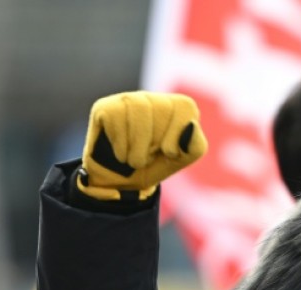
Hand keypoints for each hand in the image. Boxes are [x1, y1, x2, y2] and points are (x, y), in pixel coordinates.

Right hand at [79, 91, 207, 199]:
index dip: (176, 136)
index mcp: (178, 106)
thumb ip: (196, 145)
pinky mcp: (105, 107)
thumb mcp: (182, 159)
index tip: (168, 151)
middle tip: (148, 156)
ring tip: (135, 159)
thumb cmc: (155, 165)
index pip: (184, 107)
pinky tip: (120, 152)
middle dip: (155, 144)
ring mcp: (128, 99)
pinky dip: (121, 146)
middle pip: (161, 110)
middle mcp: (153, 97)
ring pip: (139, 113)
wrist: (122, 182)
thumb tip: (192, 124)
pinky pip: (116, 120)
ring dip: (138, 148)